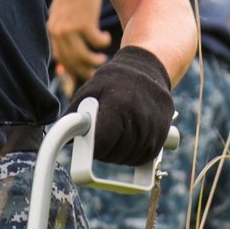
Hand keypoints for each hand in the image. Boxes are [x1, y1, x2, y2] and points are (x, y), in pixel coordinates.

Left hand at [48, 0, 110, 80]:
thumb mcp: (62, 15)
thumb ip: (62, 35)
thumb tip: (63, 61)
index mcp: (53, 30)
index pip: (60, 57)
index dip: (72, 69)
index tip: (82, 73)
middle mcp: (59, 31)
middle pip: (72, 60)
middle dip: (84, 70)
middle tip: (95, 71)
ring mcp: (71, 28)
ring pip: (84, 56)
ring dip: (95, 60)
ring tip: (102, 58)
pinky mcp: (84, 24)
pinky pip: (97, 43)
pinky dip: (103, 42)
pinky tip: (105, 36)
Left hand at [65, 45, 174, 164]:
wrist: (146, 70)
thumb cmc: (114, 80)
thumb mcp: (91, 89)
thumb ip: (76, 113)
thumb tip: (66, 138)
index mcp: (118, 106)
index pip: (103, 142)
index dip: (92, 148)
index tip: (88, 145)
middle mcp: (139, 119)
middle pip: (115, 154)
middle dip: (103, 152)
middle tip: (99, 139)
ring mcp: (154, 128)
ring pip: (130, 158)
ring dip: (118, 155)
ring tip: (113, 138)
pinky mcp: (163, 134)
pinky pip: (145, 157)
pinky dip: (134, 156)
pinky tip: (127, 143)